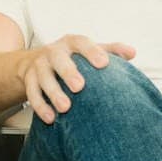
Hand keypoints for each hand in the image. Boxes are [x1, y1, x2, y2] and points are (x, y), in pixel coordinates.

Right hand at [16, 34, 134, 124]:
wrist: (35, 60)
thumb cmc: (72, 56)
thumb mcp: (90, 50)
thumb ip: (112, 50)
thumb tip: (133, 52)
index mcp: (72, 42)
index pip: (82, 43)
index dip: (92, 51)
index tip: (104, 63)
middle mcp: (53, 51)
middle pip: (58, 59)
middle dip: (68, 72)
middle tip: (79, 87)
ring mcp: (39, 66)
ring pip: (43, 78)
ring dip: (53, 94)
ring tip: (65, 108)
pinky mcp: (28, 80)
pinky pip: (32, 94)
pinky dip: (40, 106)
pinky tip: (50, 118)